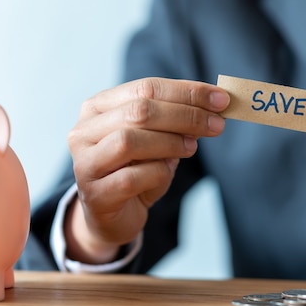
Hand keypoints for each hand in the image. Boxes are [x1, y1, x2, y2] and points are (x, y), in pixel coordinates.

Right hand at [65, 78, 228, 263]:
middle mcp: (83, 131)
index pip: (146, 88)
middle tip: (217, 124)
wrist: (111, 218)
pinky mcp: (95, 194)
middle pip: (139, 111)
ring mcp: (85, 163)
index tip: (221, 99)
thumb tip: (213, 106)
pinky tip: (168, 171)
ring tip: (192, 146)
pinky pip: (132, 177)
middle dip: (185, 115)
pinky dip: (158, 172)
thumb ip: (175, 122)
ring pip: (130, 141)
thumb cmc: (134, 172)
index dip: (187, 92)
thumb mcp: (156, 141)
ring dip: (171, 142)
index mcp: (97, 108)